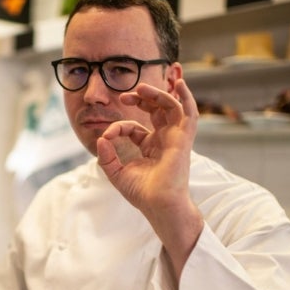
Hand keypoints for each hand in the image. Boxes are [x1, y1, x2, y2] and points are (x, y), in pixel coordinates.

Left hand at [96, 80, 203, 276]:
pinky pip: (189, 113)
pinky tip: (179, 83)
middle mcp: (164, 140)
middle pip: (157, 109)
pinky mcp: (184, 139)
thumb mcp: (117, 174)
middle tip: (127, 94)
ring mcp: (175, 138)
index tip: (106, 135)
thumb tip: (100, 139)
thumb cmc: (142, 194)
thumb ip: (107, 157)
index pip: (134, 127)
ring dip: (159, 93)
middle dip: (144, 97)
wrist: (158, 206)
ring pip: (171, 107)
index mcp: (150, 147)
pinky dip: (185, 97)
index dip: (118, 127)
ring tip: (142, 87)